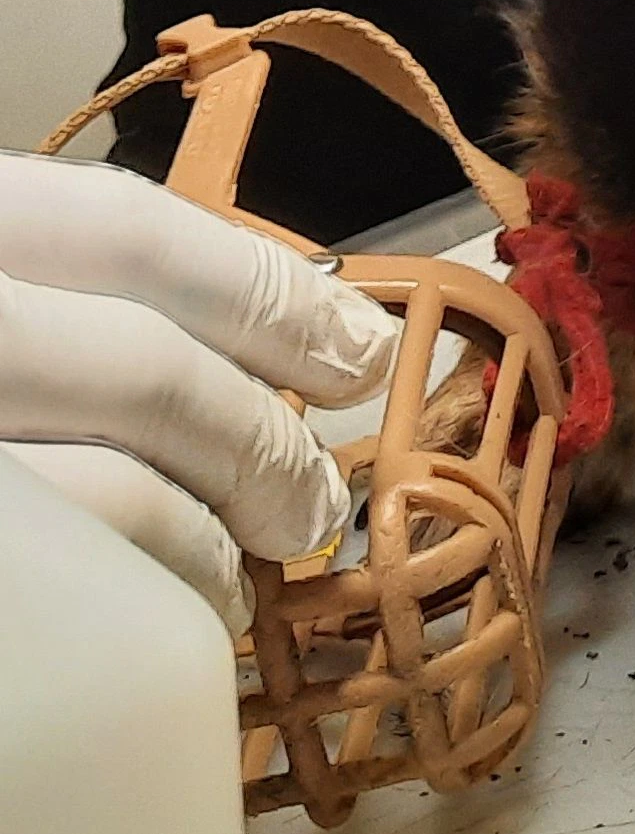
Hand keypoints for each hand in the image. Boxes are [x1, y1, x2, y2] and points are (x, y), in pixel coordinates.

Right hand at [0, 152, 400, 634]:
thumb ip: (86, 291)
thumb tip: (299, 326)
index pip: (132, 230)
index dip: (271, 294)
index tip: (363, 351)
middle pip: (145, 367)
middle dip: (261, 439)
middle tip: (321, 501)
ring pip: (110, 489)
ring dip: (215, 535)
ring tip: (255, 567)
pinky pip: (71, 578)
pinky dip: (145, 592)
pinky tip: (176, 605)